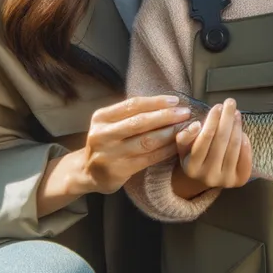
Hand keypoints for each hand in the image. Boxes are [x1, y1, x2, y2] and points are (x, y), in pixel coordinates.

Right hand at [76, 95, 190, 194]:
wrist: (87, 172)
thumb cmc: (108, 141)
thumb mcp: (110, 123)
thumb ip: (131, 113)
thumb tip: (167, 102)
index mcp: (101, 117)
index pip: (133, 104)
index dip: (156, 102)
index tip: (175, 100)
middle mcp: (102, 135)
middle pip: (140, 122)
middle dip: (166, 116)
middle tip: (185, 113)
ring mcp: (110, 154)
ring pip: (146, 141)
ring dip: (169, 133)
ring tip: (185, 128)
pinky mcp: (119, 171)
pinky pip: (148, 158)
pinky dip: (166, 150)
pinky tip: (177, 145)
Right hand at [175, 98, 252, 188]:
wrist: (206, 176)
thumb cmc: (194, 155)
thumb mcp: (184, 146)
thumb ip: (186, 135)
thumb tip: (196, 125)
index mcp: (191, 167)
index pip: (205, 138)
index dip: (212, 120)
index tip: (217, 106)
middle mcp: (208, 176)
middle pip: (221, 140)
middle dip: (227, 118)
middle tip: (230, 103)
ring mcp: (225, 180)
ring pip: (234, 147)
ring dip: (237, 126)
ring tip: (236, 113)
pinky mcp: (239, 180)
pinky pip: (245, 158)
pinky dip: (245, 143)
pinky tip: (242, 132)